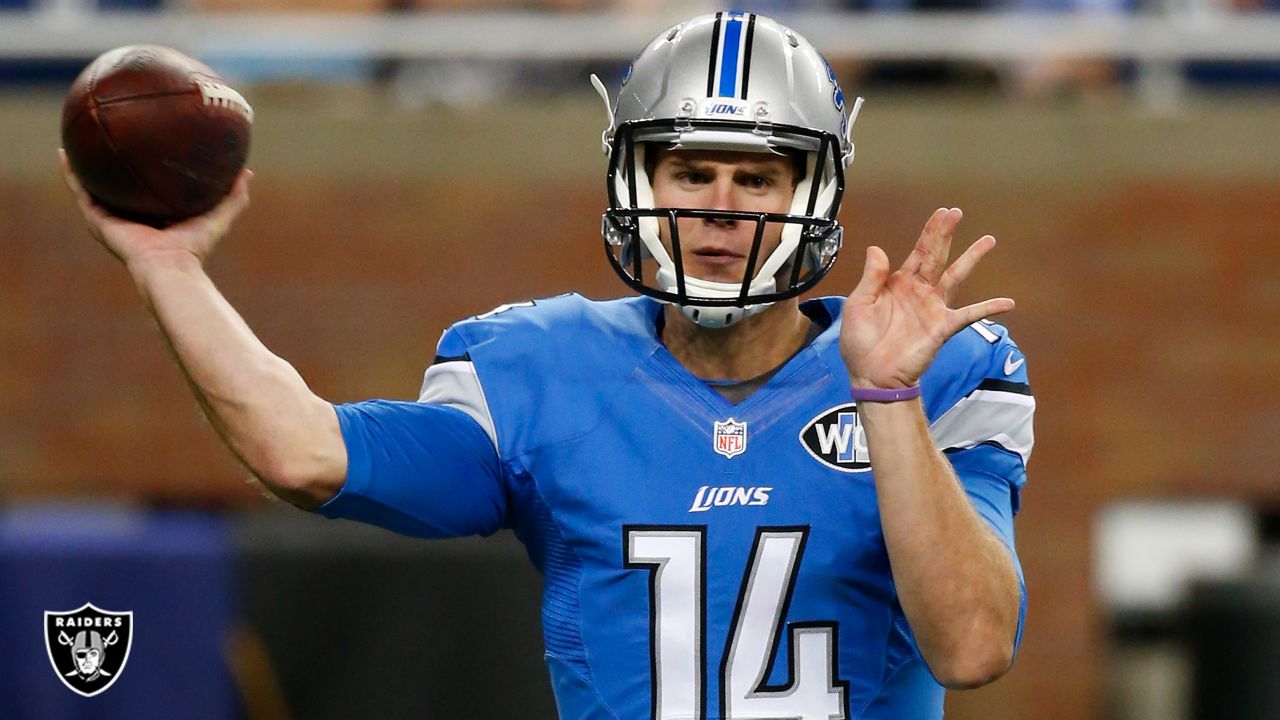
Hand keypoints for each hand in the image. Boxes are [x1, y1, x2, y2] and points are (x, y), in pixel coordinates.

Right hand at [59, 149, 251, 270]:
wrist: (169, 266)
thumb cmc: (194, 248)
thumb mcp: (217, 216)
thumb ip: (233, 197)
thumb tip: (247, 173)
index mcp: (155, 216)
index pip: (147, 188)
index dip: (145, 169)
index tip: (144, 144)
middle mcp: (130, 217)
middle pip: (118, 185)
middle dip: (112, 164)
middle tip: (109, 135)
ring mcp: (111, 218)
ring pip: (92, 186)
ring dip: (84, 164)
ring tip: (77, 137)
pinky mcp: (96, 220)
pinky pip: (79, 191)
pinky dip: (71, 173)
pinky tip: (64, 152)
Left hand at [840, 207, 1012, 388]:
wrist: (872, 375)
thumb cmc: (861, 343)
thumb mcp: (859, 305)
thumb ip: (871, 277)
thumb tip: (876, 249)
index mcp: (898, 283)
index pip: (917, 251)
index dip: (930, 232)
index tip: (942, 213)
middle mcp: (919, 291)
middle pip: (937, 256)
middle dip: (946, 234)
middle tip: (957, 212)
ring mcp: (933, 308)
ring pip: (956, 277)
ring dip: (971, 258)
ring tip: (988, 240)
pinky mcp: (942, 327)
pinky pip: (969, 314)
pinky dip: (988, 307)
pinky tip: (1008, 302)